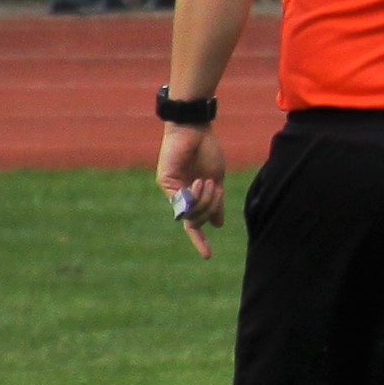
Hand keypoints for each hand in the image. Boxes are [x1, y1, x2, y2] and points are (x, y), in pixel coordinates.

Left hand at [158, 123, 223, 250]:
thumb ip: (216, 203)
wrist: (197, 128)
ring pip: (190, 213)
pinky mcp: (165, 182)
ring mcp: (171, 190)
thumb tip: (218, 224)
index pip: (193, 225)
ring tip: (209, 182)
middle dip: (210, 209)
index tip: (208, 256)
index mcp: (192, 197)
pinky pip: (183, 202)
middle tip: (217, 190)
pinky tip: (200, 183)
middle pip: (195, 220)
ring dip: (205, 201)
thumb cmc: (207, 150)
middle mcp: (179, 196)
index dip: (199, 241)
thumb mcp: (217, 181)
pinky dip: (195, 196)